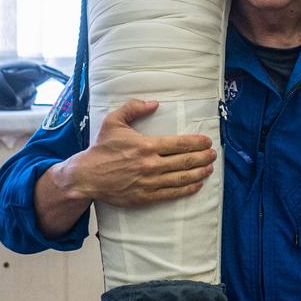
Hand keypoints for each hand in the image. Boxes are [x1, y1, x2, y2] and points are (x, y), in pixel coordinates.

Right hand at [63, 99, 216, 207]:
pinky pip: (171, 193)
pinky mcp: (145, 197)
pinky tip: (196, 185)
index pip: (179, 143)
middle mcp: (151, 164)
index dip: (196, 143)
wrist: (87, 176)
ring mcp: (149, 182)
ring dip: (198, 173)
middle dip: (202, 157)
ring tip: (209, 168)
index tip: (207, 141)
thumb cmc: (102, 148)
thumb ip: (134, 108)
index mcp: (146, 145)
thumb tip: (154, 103)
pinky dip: (186, 189)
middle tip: (213, 155)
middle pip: (184, 161)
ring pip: (181, 178)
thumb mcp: (114, 121)